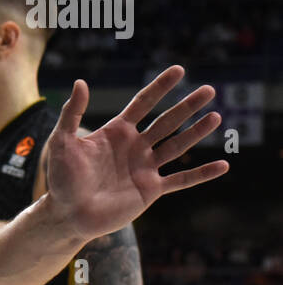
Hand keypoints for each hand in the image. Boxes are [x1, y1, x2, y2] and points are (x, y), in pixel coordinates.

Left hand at [45, 67, 227, 239]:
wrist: (68, 213)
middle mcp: (134, 147)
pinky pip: (181, 180)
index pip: (143, 103)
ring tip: (216, 117)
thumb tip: (80, 82)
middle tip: (209, 90)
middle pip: (166, 121)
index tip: (179, 70)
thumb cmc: (62, 178)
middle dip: (187, 106)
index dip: (160, 87)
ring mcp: (144, 168)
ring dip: (197, 132)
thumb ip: (71, 113)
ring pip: (177, 146)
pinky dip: (202, 174)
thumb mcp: (62, 142)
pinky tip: (223, 165)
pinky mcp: (151, 190)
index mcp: (116, 132)